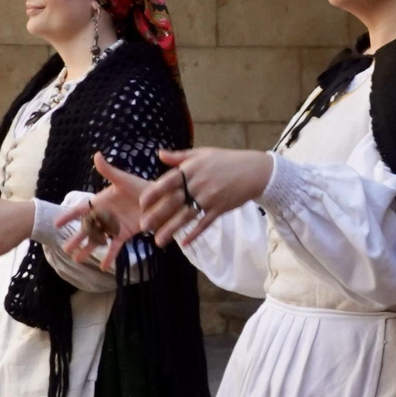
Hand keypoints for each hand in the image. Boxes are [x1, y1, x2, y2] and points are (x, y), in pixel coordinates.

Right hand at [63, 155, 156, 271]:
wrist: (160, 199)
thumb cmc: (140, 186)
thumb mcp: (123, 179)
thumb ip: (109, 171)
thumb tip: (96, 155)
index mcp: (101, 202)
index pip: (81, 209)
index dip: (69, 216)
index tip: (56, 224)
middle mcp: (105, 215)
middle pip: (87, 228)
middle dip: (76, 238)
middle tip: (64, 248)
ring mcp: (114, 226)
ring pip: (98, 239)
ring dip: (88, 249)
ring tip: (77, 259)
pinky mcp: (125, 234)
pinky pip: (115, 247)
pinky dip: (110, 256)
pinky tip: (103, 266)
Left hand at [141, 148, 272, 247]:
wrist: (253, 171)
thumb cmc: (226, 160)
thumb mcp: (202, 153)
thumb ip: (179, 156)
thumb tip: (159, 154)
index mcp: (191, 169)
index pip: (167, 182)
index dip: (154, 193)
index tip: (142, 203)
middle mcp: (198, 184)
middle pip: (174, 202)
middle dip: (158, 215)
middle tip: (143, 227)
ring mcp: (209, 198)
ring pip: (187, 216)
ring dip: (172, 229)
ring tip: (158, 241)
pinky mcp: (220, 209)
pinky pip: (205, 223)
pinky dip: (195, 233)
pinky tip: (184, 243)